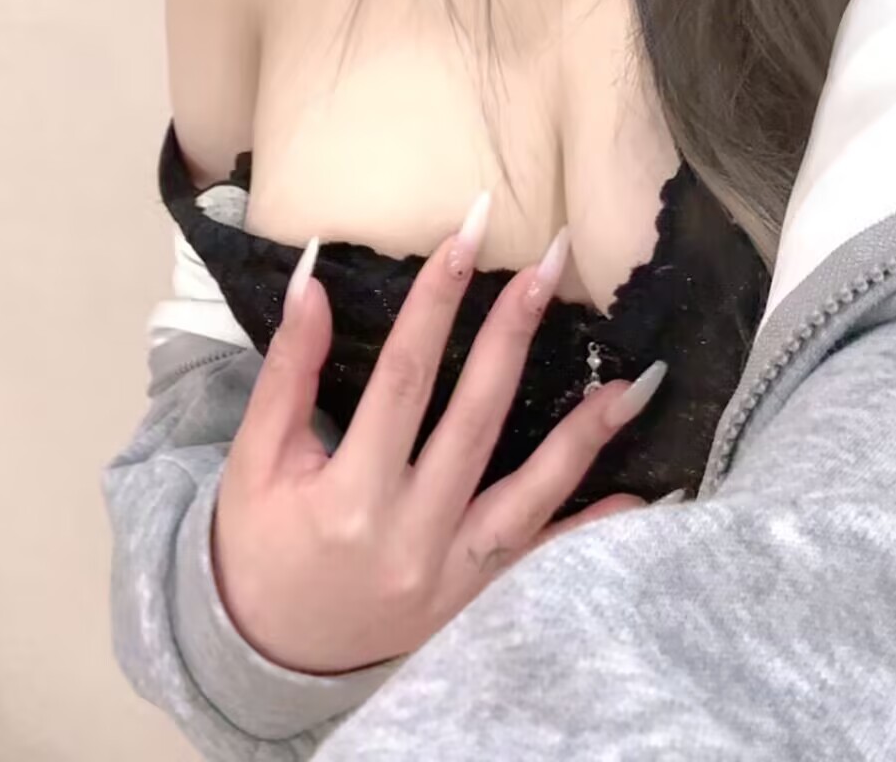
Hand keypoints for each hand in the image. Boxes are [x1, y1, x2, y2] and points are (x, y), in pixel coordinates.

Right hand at [211, 213, 660, 674]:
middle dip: (514, 333)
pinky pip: (543, 561)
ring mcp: (452, 576)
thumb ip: (287, 372)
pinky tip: (640, 496)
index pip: (403, 379)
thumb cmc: (257, 549)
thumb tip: (311, 280)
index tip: (465, 235)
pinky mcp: (475, 601)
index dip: (435, 304)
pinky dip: (591, 529)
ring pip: (530, 495)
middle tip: (552, 261)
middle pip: (476, 419)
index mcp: (350, 497)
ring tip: (631, 382)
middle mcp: (411, 536)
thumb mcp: (256, 462)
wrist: (267, 660)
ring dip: (583, 435)